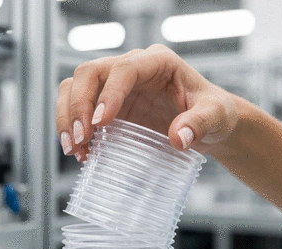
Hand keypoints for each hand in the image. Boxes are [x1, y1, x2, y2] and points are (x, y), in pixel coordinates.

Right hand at [56, 44, 239, 160]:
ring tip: (74, 148)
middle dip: (77, 106)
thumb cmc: (212, 114)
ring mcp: (116, 88)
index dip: (108, 94)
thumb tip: (178, 138)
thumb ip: (200, 123)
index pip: (124, 69)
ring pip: (75, 87)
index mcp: (157, 63)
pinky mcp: (108, 106)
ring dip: (67, 117)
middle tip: (80, 139)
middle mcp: (132, 70)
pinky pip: (79, 109)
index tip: (99, 123)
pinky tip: (81, 151)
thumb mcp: (215, 117)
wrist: (206, 126)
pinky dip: (72, 128)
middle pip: (89, 73)